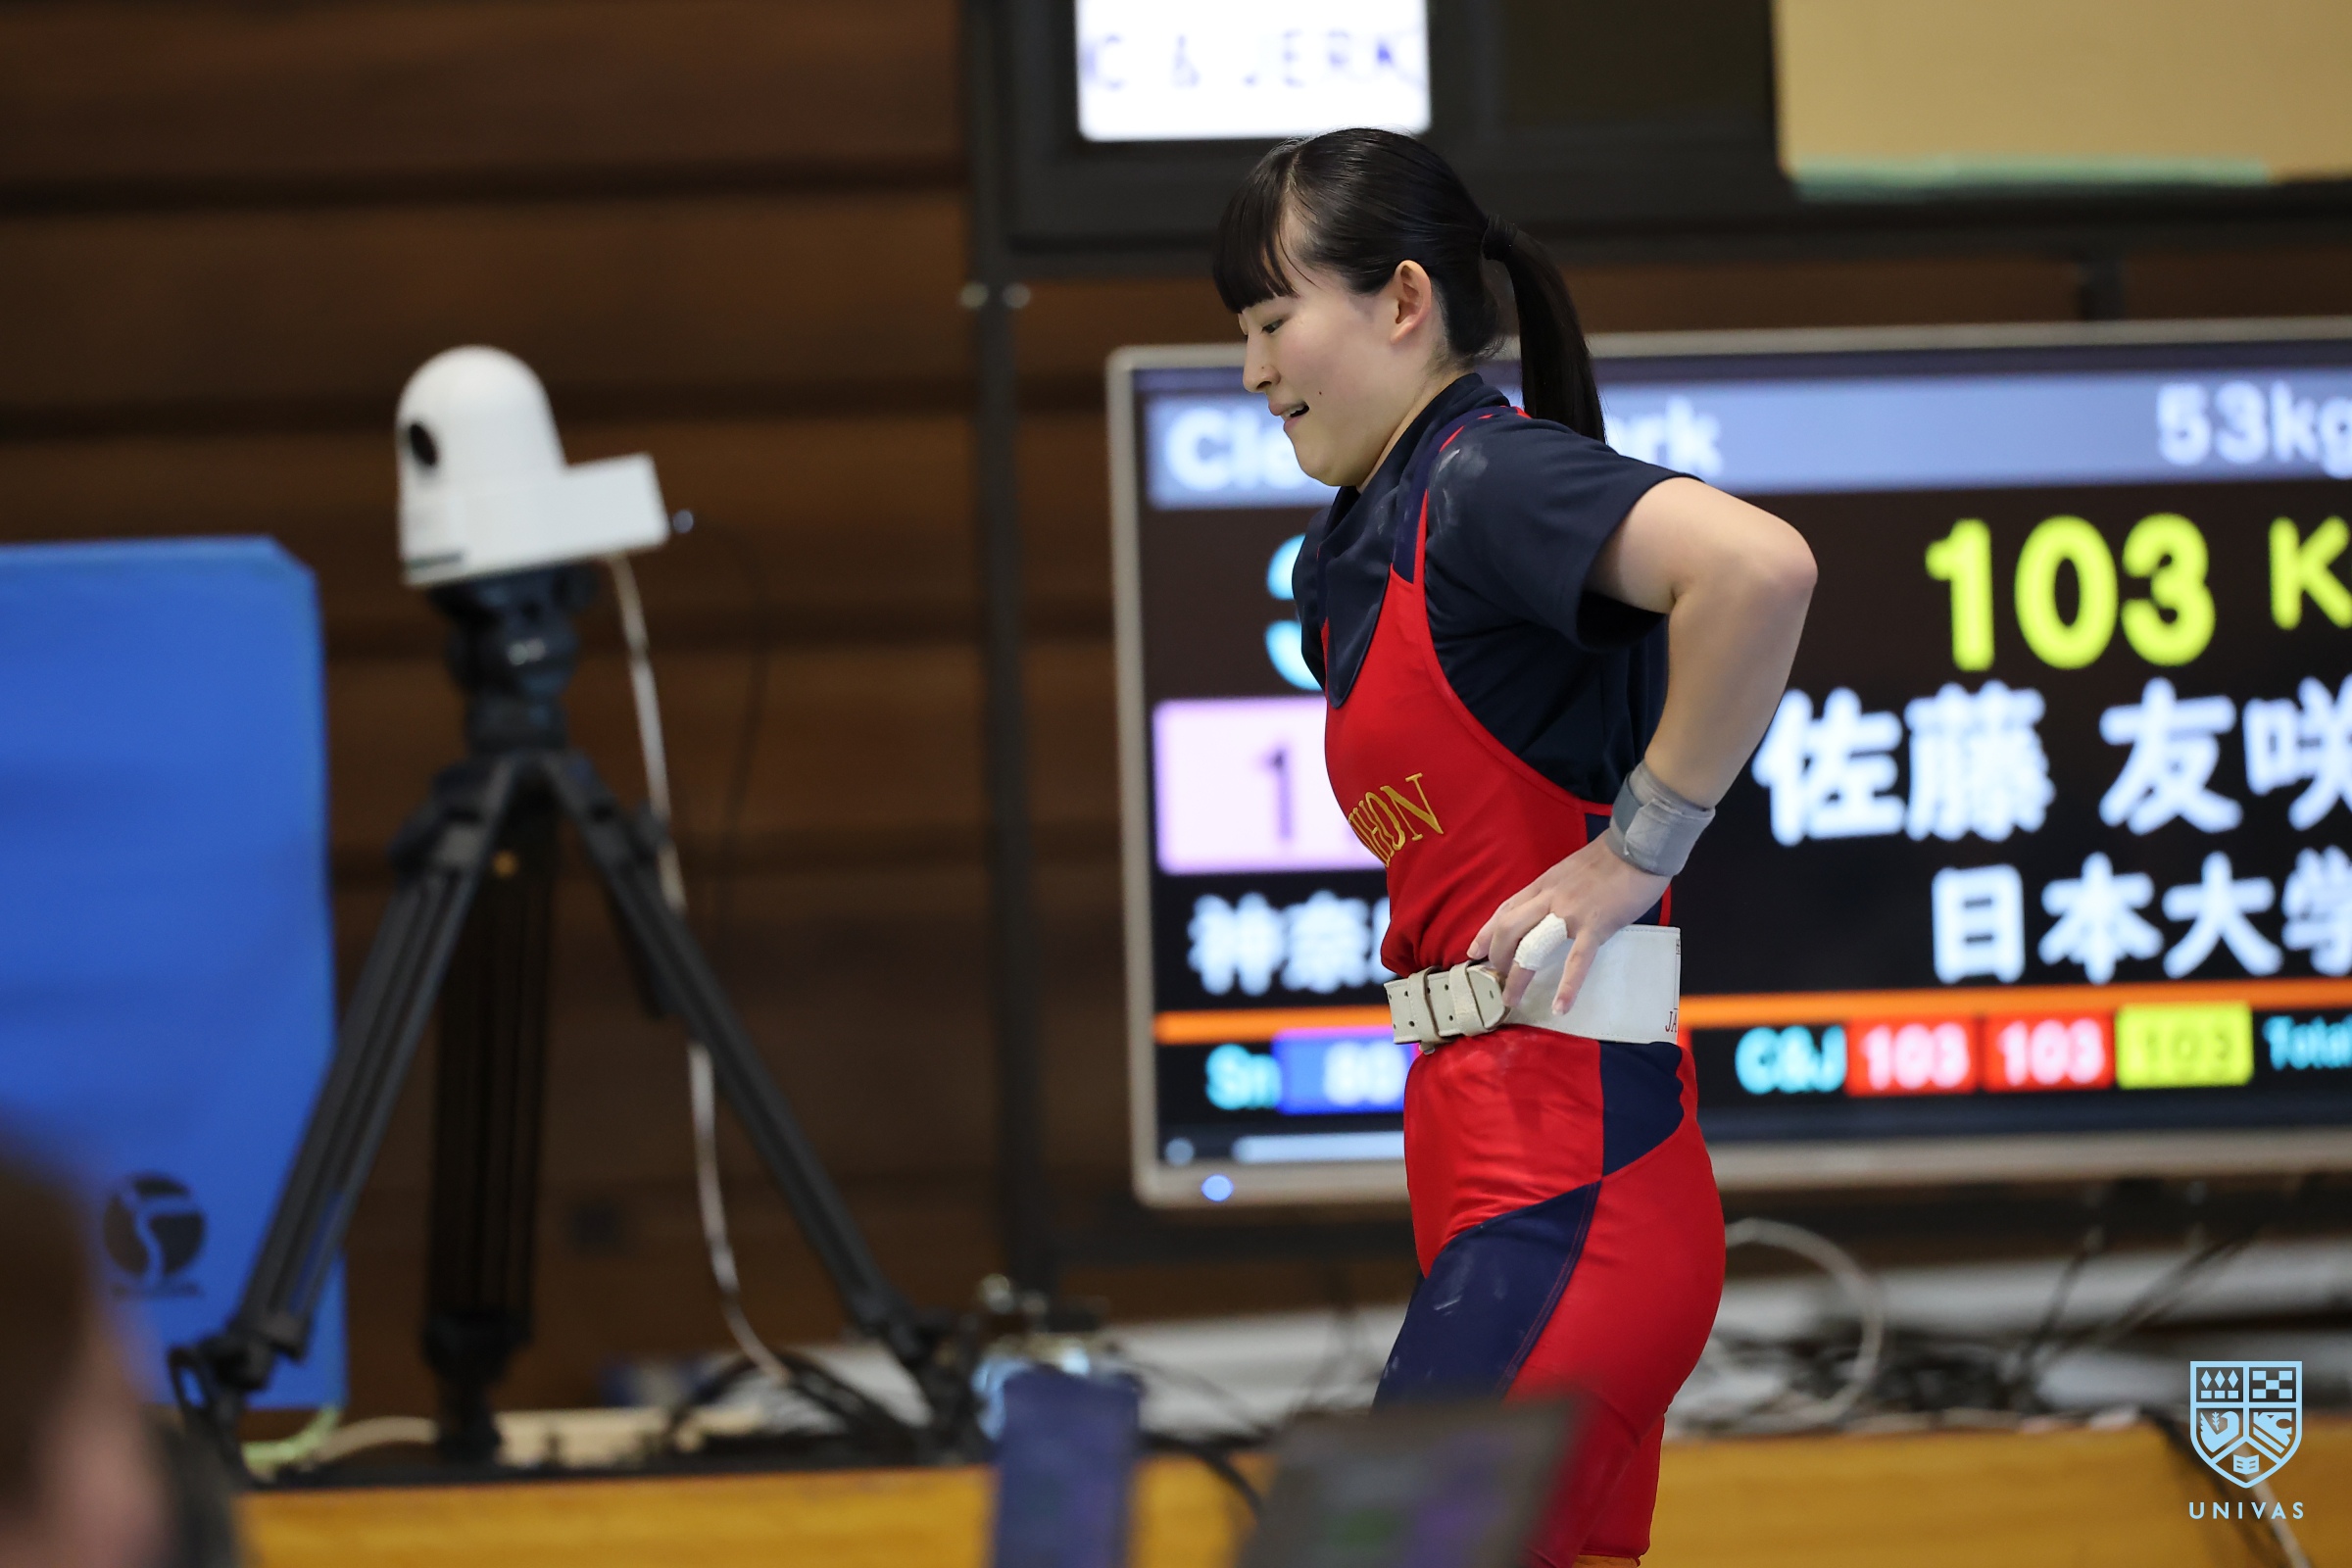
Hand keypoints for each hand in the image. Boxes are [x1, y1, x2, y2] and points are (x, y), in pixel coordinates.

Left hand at [1466, 837, 1668, 1014]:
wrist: (1637, 848)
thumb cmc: (1608, 858)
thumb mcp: (1568, 870)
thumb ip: (1554, 890)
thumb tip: (1547, 909)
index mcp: (1542, 885)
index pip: (1505, 909)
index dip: (1486, 932)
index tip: (1474, 952)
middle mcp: (1548, 898)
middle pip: (1508, 929)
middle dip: (1497, 957)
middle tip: (1497, 978)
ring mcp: (1570, 913)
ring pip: (1532, 946)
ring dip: (1518, 976)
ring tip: (1511, 998)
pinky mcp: (1595, 927)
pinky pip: (1577, 961)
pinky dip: (1568, 986)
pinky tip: (1560, 1007)